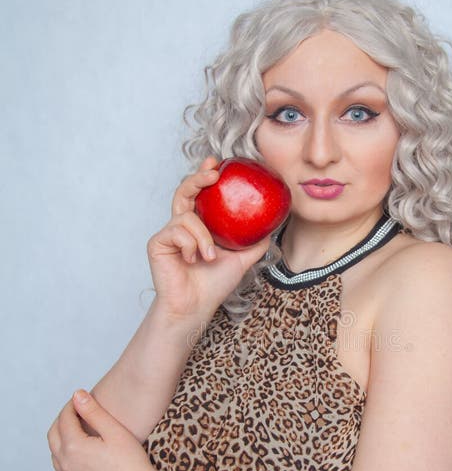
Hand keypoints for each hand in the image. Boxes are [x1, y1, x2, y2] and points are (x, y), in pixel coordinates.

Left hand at [47, 390, 161, 470]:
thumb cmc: (132, 463)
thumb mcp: (114, 431)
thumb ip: (93, 411)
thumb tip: (77, 395)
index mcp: (73, 447)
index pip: (64, 418)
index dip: (72, 405)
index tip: (81, 398)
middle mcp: (66, 463)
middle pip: (53, 434)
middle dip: (62, 419)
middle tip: (77, 410)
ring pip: (55, 452)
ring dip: (61, 437)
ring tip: (78, 428)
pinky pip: (62, 467)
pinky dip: (65, 453)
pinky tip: (81, 450)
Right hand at [147, 156, 270, 320]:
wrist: (196, 307)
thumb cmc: (214, 286)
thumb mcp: (242, 259)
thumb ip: (254, 241)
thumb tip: (274, 224)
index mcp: (200, 226)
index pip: (200, 195)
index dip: (205, 175)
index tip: (217, 163)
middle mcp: (182, 226)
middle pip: (185, 191)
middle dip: (197, 177)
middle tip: (213, 172)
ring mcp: (169, 233)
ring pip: (186, 215)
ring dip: (203, 236)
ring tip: (210, 256)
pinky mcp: (158, 243)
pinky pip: (177, 231)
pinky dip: (190, 244)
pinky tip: (192, 260)